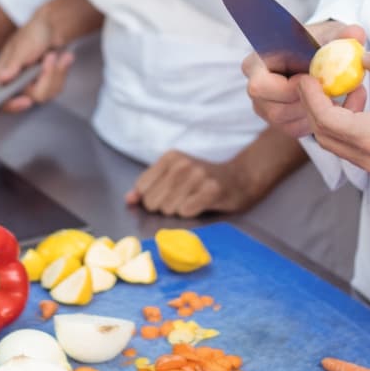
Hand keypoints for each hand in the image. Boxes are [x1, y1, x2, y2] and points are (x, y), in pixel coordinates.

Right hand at [0, 10, 73, 111]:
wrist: (51, 27)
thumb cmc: (33, 32)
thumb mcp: (23, 46)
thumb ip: (13, 63)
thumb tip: (1, 78)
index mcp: (4, 74)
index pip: (2, 100)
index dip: (13, 105)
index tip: (27, 101)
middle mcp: (16, 82)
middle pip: (33, 96)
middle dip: (47, 77)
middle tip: (50, 58)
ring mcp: (31, 84)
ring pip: (48, 93)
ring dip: (57, 73)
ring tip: (56, 55)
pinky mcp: (45, 83)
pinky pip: (56, 88)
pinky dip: (62, 72)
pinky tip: (63, 59)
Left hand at [126, 151, 251, 216]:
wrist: (241, 179)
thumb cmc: (203, 180)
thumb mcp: (174, 176)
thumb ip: (149, 186)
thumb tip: (129, 200)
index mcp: (170, 157)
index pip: (143, 188)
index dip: (152, 199)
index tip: (168, 195)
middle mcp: (182, 163)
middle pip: (153, 201)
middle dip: (165, 207)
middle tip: (183, 200)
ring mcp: (198, 176)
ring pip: (169, 208)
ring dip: (179, 211)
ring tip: (193, 201)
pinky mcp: (211, 190)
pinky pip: (186, 211)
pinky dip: (191, 214)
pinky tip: (201, 205)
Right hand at [242, 19, 356, 138]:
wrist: (316, 56)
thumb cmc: (316, 43)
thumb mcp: (329, 35)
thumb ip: (341, 35)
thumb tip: (356, 33)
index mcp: (258, 62)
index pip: (260, 85)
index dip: (289, 88)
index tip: (313, 79)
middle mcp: (256, 87)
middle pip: (274, 110)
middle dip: (306, 104)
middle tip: (329, 93)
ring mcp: (265, 106)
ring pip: (286, 122)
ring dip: (312, 113)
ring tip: (332, 96)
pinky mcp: (279, 120)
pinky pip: (294, 129)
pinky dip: (314, 121)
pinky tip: (327, 105)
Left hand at [296, 43, 369, 185]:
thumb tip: (366, 57)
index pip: (324, 119)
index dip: (310, 96)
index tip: (307, 77)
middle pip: (328, 138)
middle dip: (319, 109)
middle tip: (323, 84)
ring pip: (346, 148)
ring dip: (341, 121)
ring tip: (357, 93)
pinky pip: (365, 154)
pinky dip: (359, 133)